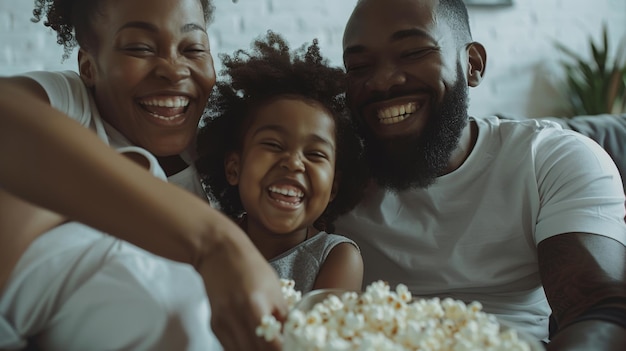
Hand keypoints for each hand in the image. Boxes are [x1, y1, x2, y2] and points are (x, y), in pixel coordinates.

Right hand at [200, 230, 287, 349]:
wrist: (219, 253)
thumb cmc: (250, 266)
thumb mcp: (275, 289)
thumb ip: (283, 316)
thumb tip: (293, 337)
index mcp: (255, 306)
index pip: (271, 346)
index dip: (283, 350)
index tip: (292, 348)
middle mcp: (235, 317)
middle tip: (280, 348)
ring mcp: (223, 323)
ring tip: (269, 346)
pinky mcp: (215, 325)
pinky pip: (231, 348)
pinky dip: (244, 349)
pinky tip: (254, 344)